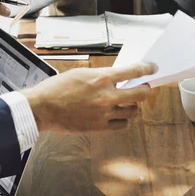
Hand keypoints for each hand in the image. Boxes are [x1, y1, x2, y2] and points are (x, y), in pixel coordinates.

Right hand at [24, 62, 157, 132]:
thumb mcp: (81, 73)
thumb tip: (117, 78)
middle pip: (140, 94)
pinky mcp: (99, 127)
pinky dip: (123, 119)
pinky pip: (121, 125)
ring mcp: (105, 113)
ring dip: (134, 106)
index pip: (133, 71)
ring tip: (129, 102)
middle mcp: (107, 96)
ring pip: (133, 111)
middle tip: (145, 87)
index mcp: (102, 78)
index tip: (152, 68)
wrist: (43, 108)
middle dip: (146, 89)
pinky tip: (119, 115)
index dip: (147, 69)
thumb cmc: (58, 89)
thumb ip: (101, 76)